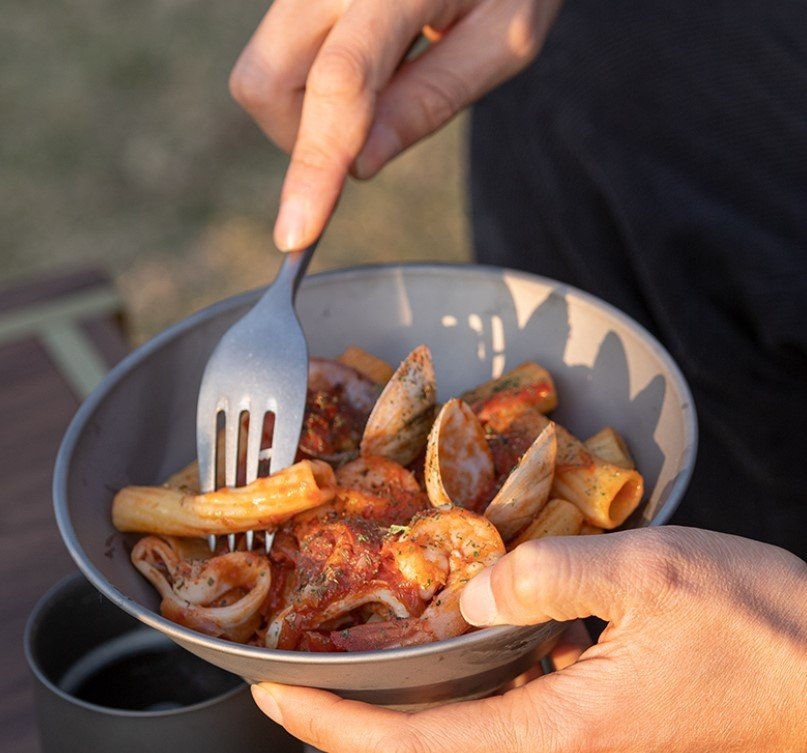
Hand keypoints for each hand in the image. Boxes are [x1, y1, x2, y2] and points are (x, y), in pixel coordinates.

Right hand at [229, 0, 562, 250]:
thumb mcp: (504, 38)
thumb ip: (431, 100)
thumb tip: (360, 166)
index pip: (339, 82)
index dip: (314, 166)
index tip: (296, 235)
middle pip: (266, 81)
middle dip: (303, 137)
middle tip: (370, 132)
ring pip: (264, 71)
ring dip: (309, 110)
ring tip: (381, 82)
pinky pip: (282, 51)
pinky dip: (314, 82)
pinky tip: (370, 60)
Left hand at [251, 526, 806, 751]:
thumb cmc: (755, 628)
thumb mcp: (649, 578)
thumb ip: (549, 577)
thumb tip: (469, 590)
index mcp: (557, 728)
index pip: (417, 744)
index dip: (336, 725)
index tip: (276, 699)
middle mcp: (558, 740)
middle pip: (430, 737)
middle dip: (356, 710)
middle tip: (298, 668)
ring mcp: (579, 727)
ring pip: (467, 715)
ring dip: (407, 687)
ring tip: (360, 644)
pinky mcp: (598, 707)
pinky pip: (509, 691)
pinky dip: (465, 667)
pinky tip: (459, 625)